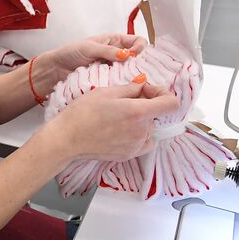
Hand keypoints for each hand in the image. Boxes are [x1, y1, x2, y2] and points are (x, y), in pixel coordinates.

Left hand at [43, 33, 150, 82]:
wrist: (56, 69)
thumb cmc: (70, 53)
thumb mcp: (89, 48)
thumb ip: (107, 50)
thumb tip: (126, 54)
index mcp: (115, 41)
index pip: (137, 42)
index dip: (140, 48)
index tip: (134, 56)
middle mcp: (117, 54)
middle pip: (137, 59)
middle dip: (138, 65)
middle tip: (134, 72)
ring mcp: (113, 68)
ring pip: (130, 72)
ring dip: (130, 76)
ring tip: (127, 81)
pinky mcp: (108, 80)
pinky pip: (120, 82)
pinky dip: (121, 84)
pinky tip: (120, 87)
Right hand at [55, 81, 180, 161]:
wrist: (67, 138)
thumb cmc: (83, 112)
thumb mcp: (106, 91)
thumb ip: (131, 88)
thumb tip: (143, 84)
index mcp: (138, 112)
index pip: (171, 103)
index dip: (163, 94)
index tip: (148, 91)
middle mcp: (142, 131)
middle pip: (157, 115)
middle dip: (146, 106)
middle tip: (125, 102)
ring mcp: (137, 145)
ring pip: (150, 129)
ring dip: (141, 121)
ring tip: (119, 117)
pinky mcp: (129, 155)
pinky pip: (144, 142)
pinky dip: (138, 135)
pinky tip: (121, 130)